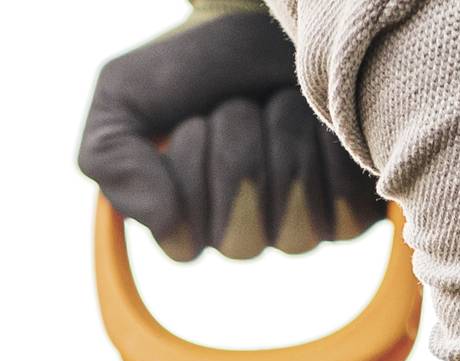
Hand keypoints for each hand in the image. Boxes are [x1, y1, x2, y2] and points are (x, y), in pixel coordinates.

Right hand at [80, 1, 381, 263]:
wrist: (263, 17)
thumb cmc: (195, 62)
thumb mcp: (124, 94)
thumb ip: (111, 159)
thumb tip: (162, 222)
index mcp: (185, 226)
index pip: (185, 237)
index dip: (191, 161)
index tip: (194, 117)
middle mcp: (241, 240)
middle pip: (240, 230)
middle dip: (239, 142)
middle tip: (241, 102)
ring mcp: (297, 234)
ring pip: (293, 220)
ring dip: (286, 137)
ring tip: (282, 102)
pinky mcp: (349, 217)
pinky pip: (344, 214)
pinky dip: (332, 151)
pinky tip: (321, 122)